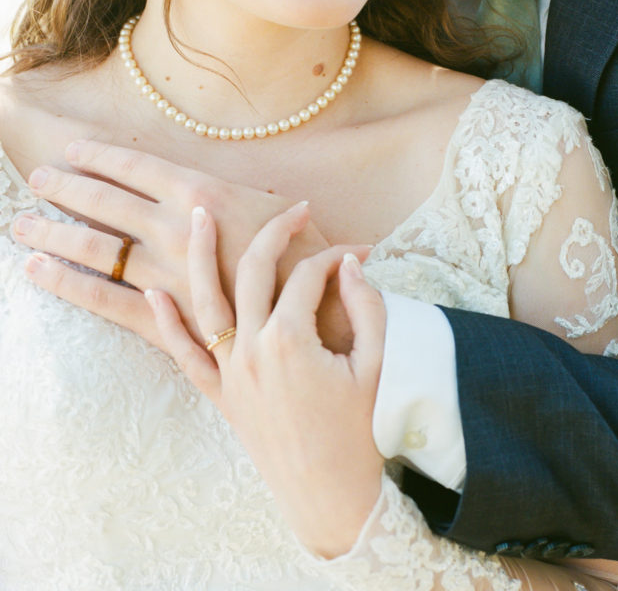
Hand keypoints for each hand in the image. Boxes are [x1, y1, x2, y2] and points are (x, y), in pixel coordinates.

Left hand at [18, 140, 331, 345]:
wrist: (316, 321)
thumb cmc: (305, 260)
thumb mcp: (279, 212)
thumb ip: (242, 197)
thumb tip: (223, 190)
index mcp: (202, 195)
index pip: (137, 167)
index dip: (100, 156)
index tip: (72, 150)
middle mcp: (175, 229)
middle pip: (105, 202)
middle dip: (66, 188)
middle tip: (37, 180)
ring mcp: (164, 274)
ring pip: (95, 248)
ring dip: (54, 233)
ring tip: (22, 225)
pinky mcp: (163, 317)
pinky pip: (104, 299)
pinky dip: (68, 285)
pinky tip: (40, 272)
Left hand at [148, 202, 386, 557]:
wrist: (330, 495)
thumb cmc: (359, 431)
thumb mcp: (376, 365)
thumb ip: (366, 306)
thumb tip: (350, 265)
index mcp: (291, 340)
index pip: (309, 276)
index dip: (339, 257)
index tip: (362, 251)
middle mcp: (252, 349)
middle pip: (254, 271)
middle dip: (275, 232)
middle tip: (296, 210)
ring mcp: (230, 372)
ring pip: (205, 301)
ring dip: (200, 254)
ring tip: (198, 215)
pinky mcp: (221, 395)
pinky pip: (184, 354)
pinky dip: (167, 322)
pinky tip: (153, 292)